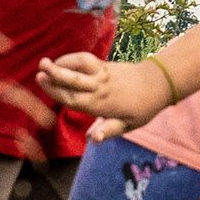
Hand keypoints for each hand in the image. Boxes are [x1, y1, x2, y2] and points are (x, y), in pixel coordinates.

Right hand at [36, 51, 172, 141]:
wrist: (158, 83)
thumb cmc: (142, 108)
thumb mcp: (128, 124)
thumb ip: (109, 129)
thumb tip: (94, 140)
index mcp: (101, 104)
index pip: (73, 98)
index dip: (56, 91)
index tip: (41, 82)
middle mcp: (99, 87)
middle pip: (74, 79)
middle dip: (56, 73)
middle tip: (40, 68)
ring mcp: (102, 74)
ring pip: (80, 66)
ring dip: (63, 62)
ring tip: (47, 62)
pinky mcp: (105, 65)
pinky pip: (87, 60)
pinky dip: (72, 59)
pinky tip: (62, 62)